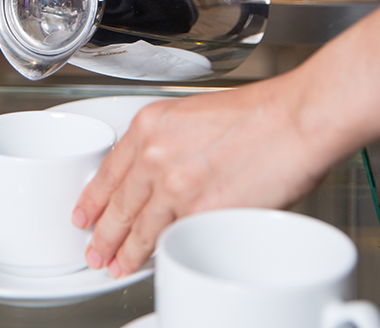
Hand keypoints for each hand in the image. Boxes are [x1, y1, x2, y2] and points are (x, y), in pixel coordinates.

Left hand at [74, 77, 331, 277]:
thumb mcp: (194, 113)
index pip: (109, 170)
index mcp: (151, 124)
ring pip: (139, 229)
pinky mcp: (201, 214)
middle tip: (95, 250)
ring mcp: (176, 187)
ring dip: (125, 252)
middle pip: (118, 205)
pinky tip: (157, 263)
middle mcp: (156, 154)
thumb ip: (169, 142)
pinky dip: (162, 255)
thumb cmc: (259, 114)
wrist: (294, 120)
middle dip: (103, 233)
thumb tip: (159, 172)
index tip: (85, 212)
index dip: (93, 198)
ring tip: (118, 264)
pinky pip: (173, 241)